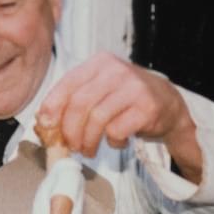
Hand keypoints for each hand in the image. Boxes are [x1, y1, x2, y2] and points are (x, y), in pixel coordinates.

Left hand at [38, 52, 202, 181]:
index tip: (47, 127)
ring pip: (97, 118)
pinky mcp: (146, 107)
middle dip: (70, 130)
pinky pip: (117, 130)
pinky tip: (117, 141)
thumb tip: (44, 122)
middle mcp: (116, 71)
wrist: (169, 103)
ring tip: (88, 150)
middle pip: (80, 103)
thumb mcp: (101, 90)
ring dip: (88, 140)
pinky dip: (112, 141)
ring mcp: (133, 87)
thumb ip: (75, 99)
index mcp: (99, 63)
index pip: (67, 84)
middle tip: (71, 146)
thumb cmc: (127, 100)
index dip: (53, 108)